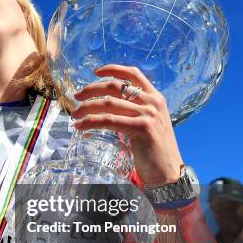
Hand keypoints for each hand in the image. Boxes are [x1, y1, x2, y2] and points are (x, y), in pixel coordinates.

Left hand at [70, 64, 182, 185]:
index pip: (133, 74)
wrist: (168, 172)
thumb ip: (134, 112)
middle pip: (115, 86)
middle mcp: (153, 102)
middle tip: (77, 97)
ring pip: (108, 103)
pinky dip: (91, 122)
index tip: (95, 72)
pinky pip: (109, 120)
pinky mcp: (142, 127)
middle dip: (91, 89)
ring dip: (86, 108)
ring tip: (74, 115)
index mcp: (155, 97)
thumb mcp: (148, 123)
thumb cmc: (154, 150)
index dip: (113, 69)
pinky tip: (80, 126)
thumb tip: (107, 106)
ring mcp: (148, 114)